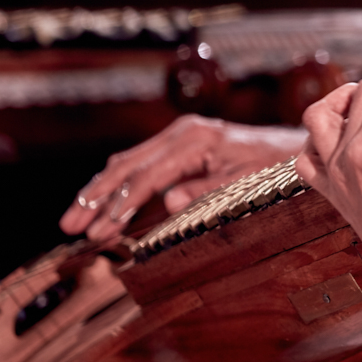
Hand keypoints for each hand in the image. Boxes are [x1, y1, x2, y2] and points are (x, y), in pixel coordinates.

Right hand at [60, 114, 305, 240]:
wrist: (290, 143)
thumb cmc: (272, 164)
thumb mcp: (244, 181)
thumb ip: (206, 191)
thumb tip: (169, 202)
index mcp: (196, 140)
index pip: (147, 175)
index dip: (120, 204)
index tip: (99, 229)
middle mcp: (182, 131)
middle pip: (127, 166)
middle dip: (96, 197)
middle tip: (71, 226)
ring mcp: (179, 134)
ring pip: (128, 162)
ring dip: (100, 190)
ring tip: (75, 218)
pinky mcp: (179, 141)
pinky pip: (140, 161)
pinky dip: (118, 182)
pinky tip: (100, 201)